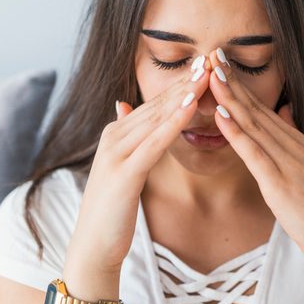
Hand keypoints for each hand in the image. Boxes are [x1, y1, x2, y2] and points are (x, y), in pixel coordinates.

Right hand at [64, 63, 209, 274]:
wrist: (93, 246)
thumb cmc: (113, 209)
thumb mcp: (120, 166)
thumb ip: (125, 135)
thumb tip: (122, 105)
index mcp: (117, 134)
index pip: (154, 104)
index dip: (180, 84)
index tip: (203, 64)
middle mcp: (114, 137)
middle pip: (157, 104)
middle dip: (185, 81)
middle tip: (210, 57)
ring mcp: (116, 153)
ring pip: (157, 117)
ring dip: (183, 93)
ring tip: (206, 73)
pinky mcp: (124, 173)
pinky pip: (154, 142)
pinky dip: (174, 122)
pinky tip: (192, 106)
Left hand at [206, 49, 303, 264]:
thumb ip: (293, 136)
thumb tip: (284, 109)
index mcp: (295, 141)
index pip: (261, 107)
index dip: (239, 83)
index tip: (221, 61)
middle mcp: (291, 145)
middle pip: (255, 108)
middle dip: (232, 80)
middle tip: (212, 52)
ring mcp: (286, 162)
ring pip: (252, 124)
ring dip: (230, 97)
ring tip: (211, 73)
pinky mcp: (279, 183)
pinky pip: (254, 153)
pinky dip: (236, 132)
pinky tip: (220, 114)